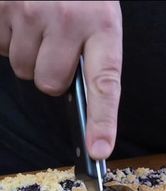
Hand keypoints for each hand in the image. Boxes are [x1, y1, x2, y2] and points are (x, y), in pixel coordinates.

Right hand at [0, 1, 121, 158]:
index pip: (105, 83)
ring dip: (28, 53)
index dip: (102, 120)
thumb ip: (92, 56)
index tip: (99, 150)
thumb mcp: (97, 15)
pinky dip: (7, 37)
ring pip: (22, 68)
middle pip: (49, 84)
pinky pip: (0, 47)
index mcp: (102, 23)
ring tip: (36, 23)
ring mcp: (30, 9)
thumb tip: (81, 102)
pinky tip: (19, 16)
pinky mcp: (2, 5)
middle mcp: (67, 17)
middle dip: (49, 72)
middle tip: (54, 44)